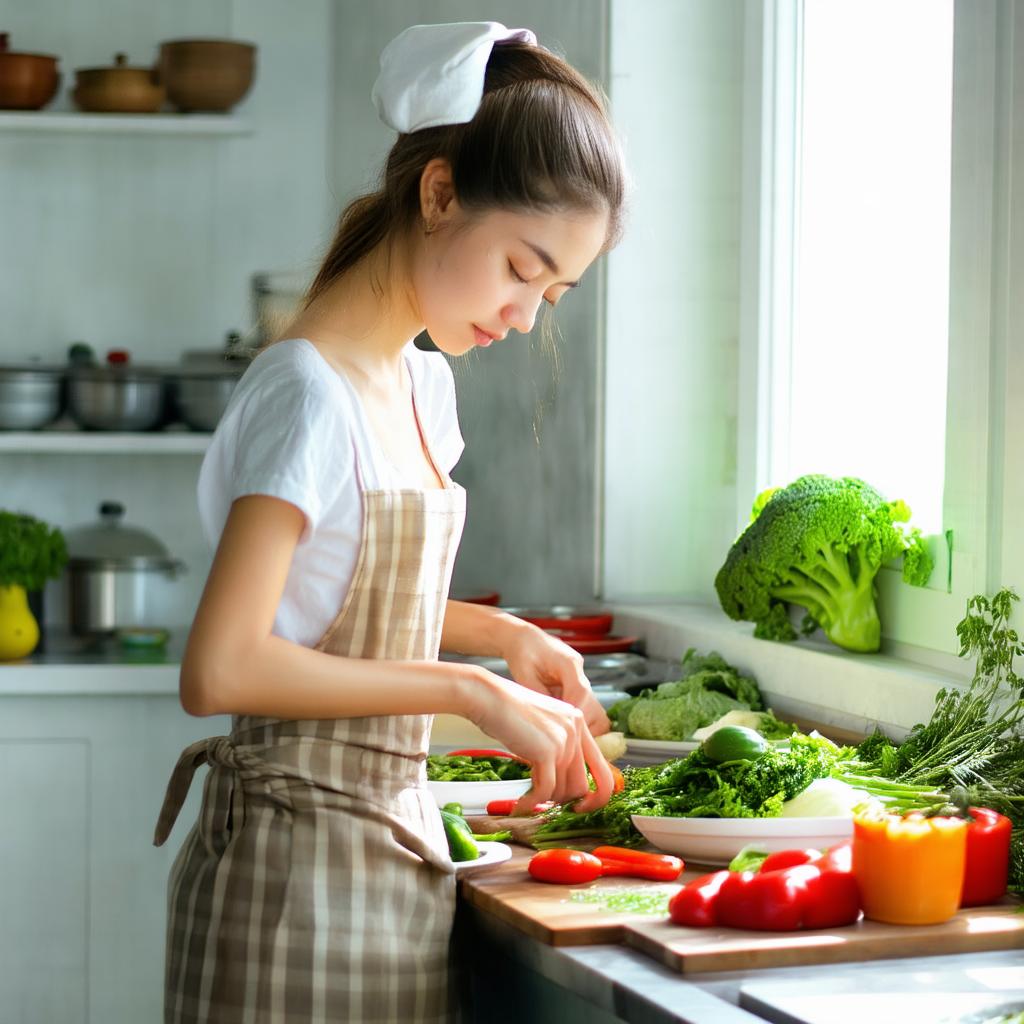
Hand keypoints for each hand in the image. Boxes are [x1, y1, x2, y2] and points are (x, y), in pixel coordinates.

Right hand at [455, 665, 614, 814]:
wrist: (488, 697)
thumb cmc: (506, 712)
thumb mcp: (542, 726)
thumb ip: (557, 747)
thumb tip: (562, 785)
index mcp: (578, 722)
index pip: (602, 768)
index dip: (597, 794)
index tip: (580, 805)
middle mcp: (576, 730)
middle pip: (582, 785)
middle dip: (564, 801)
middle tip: (547, 805)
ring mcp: (563, 740)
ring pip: (564, 791)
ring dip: (545, 800)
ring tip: (528, 799)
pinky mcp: (546, 751)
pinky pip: (545, 791)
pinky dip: (532, 803)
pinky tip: (520, 805)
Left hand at [500, 621, 611, 737]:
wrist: (524, 639)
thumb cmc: (522, 653)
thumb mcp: (525, 675)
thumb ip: (540, 697)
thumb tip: (549, 722)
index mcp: (569, 663)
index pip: (581, 692)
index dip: (573, 714)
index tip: (563, 730)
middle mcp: (580, 671)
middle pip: (594, 705)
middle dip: (581, 725)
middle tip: (562, 738)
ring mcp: (581, 679)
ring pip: (595, 709)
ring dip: (582, 725)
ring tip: (562, 734)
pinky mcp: (577, 686)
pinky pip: (586, 708)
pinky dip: (578, 720)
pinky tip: (561, 726)